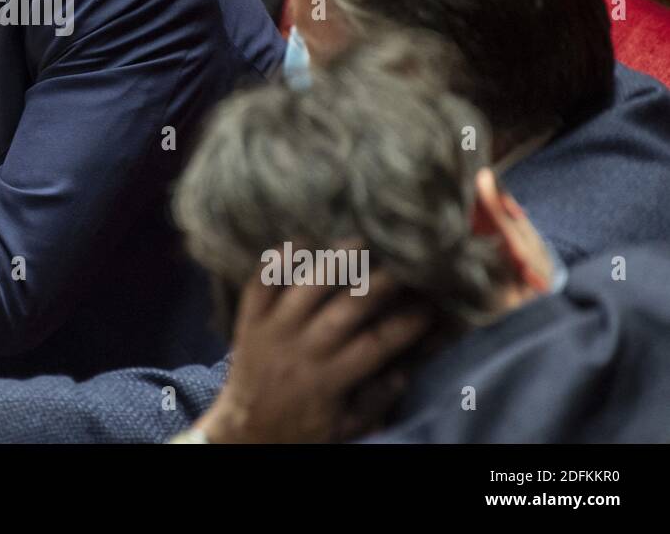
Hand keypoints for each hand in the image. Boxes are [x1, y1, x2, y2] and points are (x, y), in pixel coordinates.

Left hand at [195, 263, 429, 443]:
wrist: (243, 431)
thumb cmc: (300, 429)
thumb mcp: (344, 427)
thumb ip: (375, 401)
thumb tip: (405, 370)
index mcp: (328, 379)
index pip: (376, 345)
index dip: (406, 324)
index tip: (430, 307)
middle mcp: (301, 350)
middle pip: (346, 309)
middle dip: (378, 284)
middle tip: (403, 265)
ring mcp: (272, 332)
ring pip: (305, 288)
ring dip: (334, 262)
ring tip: (359, 242)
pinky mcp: (248, 321)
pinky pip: (259, 285)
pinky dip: (277, 262)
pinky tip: (300, 241)